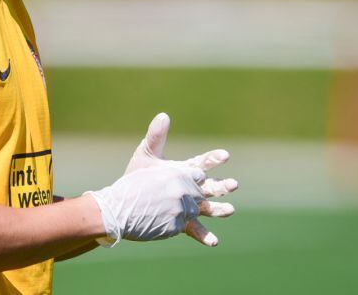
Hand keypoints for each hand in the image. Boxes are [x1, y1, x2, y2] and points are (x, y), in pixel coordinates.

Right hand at [85, 165, 205, 245]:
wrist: (115, 211)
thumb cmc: (129, 189)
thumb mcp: (150, 174)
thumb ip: (169, 175)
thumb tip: (179, 177)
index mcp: (176, 175)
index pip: (199, 176)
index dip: (193, 181)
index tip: (189, 184)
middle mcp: (181, 192)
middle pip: (198, 195)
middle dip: (191, 198)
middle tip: (174, 201)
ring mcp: (180, 211)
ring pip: (192, 212)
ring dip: (182, 212)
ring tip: (164, 212)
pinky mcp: (176, 228)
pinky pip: (181, 225)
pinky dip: (172, 224)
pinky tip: (158, 221)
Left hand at [124, 113, 237, 245]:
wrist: (123, 202)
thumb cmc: (137, 176)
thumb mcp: (147, 154)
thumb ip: (156, 136)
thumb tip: (163, 115)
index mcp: (185, 171)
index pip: (203, 163)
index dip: (214, 159)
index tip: (225, 155)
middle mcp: (190, 189)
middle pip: (211, 187)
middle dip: (223, 186)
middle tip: (233, 184)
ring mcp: (187, 206)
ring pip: (209, 208)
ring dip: (220, 209)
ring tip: (230, 210)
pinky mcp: (181, 223)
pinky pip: (196, 230)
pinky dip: (205, 236)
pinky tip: (213, 241)